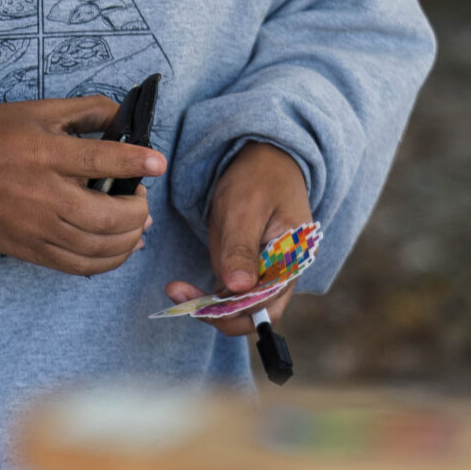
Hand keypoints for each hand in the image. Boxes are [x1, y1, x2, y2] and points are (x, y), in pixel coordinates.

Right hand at [0, 97, 164, 275]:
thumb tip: (125, 120)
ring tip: (136, 225)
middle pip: (106, 215)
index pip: (101, 160)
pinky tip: (121, 249)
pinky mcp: (32, 250)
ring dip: (129, 238)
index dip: (135, 161)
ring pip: (98, 246)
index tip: (158, 162)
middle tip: (141, 199)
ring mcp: (38, 227)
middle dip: (137, 210)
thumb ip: (89, 111)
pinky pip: (79, 266)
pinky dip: (108, 261)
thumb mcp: (42, 110)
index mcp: (48, 154)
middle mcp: (45, 194)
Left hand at [164, 142, 311, 336]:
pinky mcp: (253, 267)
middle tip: (179, 296)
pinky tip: (185, 286)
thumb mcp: (245, 209)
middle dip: (218, 313)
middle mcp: (285, 272)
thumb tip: (239, 288)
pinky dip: (210, 294)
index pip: (266, 304)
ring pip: (241, 305)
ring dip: (209, 305)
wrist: (264, 156)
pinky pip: (234, 292)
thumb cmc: (258, 177)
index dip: (231, 311)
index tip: (195, 305)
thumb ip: (241, 249)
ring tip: (176, 289)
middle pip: (255, 312)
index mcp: (294, 260)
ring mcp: (269, 271)